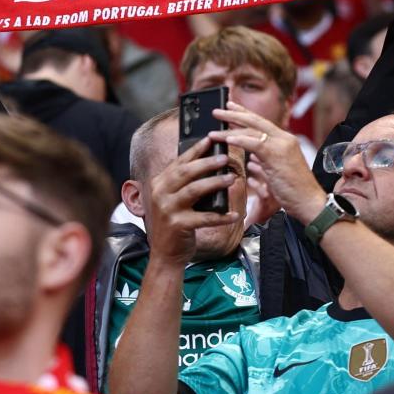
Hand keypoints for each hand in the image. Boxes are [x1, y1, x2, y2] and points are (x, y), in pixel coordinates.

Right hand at [144, 137, 239, 265]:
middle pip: (186, 172)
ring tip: (232, 178)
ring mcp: (167, 209)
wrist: (165, 254)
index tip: (211, 139)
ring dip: (215, 183)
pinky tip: (235, 214)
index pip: (179, 162)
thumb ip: (184, 184)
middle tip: (225, 158)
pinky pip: (204, 218)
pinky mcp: (178, 225)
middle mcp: (160, 193)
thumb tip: (210, 166)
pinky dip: (221, 216)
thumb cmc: (174, 224)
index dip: (195, 150)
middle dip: (207, 163)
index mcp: (159, 183)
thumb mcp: (173, 200)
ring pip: (194, 190)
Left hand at [211, 102, 326, 225]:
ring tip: (213, 132)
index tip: (230, 108)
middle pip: (255, 121)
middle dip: (234, 114)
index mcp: (284, 140)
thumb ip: (265, 160)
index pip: (261, 123)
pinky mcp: (278, 155)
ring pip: (252, 131)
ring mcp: (282, 145)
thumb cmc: (293, 191)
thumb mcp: (276, 171)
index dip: (244, 114)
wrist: (309, 202)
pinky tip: (228, 139)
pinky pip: (255, 144)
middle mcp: (284, 139)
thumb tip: (251, 158)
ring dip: (230, 130)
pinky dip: (240, 140)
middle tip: (217, 111)